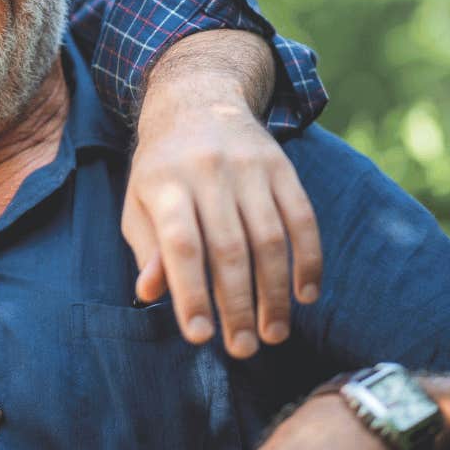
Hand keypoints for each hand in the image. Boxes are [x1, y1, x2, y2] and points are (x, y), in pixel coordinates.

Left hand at [124, 81, 321, 357]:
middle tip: (244, 349)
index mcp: (165, 183)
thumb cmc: (162, 170)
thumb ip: (147, 250)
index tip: (200, 337)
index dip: (190, 293)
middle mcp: (208, 171)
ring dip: (276, 293)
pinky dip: (309, 260)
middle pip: (229, 248)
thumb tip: (150, 294)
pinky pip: (303, 218)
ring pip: (270, 238)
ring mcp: (249, 166)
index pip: (180, 244)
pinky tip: (306, 295)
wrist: (198, 100)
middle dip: (239, 306)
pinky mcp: (282, 166)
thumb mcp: (139, 204)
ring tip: (274, 334)